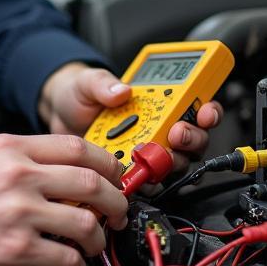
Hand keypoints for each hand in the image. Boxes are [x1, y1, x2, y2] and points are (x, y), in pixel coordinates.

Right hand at [0, 133, 128, 265]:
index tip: (113, 173)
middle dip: (114, 198)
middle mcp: (17, 176)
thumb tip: (47, 170)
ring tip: (95, 243)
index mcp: (7, 149)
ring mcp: (17, 212)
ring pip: (84, 221)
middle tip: (117, 209)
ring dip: (98, 236)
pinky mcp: (14, 250)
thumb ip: (12, 160)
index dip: (105, 161)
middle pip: (89, 180)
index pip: (75, 145)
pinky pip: (64, 258)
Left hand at [38, 62, 224, 173]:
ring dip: (168, 162)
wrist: (58, 116)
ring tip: (149, 155)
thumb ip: (104, 84)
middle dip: (190, 139)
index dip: (208, 111)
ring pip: (173, 165)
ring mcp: (146, 152)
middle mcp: (158, 129)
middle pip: (192, 142)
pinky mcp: (130, 173)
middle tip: (175, 134)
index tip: (204, 111)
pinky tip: (130, 174)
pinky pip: (146, 183)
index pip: (196, 107)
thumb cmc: (80, 95)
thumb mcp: (90, 82)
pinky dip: (142, 182)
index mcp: (158, 102)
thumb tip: (120, 89)